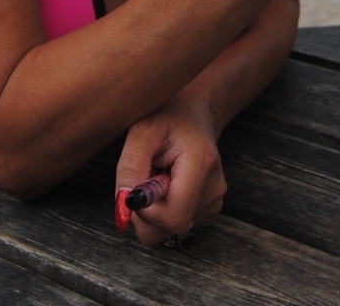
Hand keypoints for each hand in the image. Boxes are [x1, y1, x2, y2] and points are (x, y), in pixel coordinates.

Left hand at [115, 95, 226, 246]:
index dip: (147, 211)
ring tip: (160, 175)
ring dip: (156, 207)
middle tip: (147, 176)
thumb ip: (130, 167)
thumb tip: (124, 204)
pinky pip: (179, 223)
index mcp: (201, 163)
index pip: (174, 216)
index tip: (137, 187)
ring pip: (173, 228)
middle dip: (148, 210)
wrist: (191, 113)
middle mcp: (215, 186)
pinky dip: (166, 208)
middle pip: (172, 226)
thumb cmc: (166, 117)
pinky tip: (169, 183)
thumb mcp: (141, 132)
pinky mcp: (211, 207)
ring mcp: (215, 199)